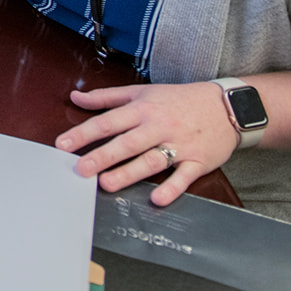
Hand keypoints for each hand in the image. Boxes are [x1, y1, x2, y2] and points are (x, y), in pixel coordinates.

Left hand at [55, 81, 239, 205]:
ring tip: (107, 184)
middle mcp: (159, 126)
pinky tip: (157, 199)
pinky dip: (172, 188)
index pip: (108, 121)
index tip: (63, 145)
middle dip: (102, 156)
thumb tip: (75, 96)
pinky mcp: (198, 162)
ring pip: (151, 161)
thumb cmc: (179, 100)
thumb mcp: (142, 92)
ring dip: (129, 173)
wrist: (227, 106)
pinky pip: (184, 177)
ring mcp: (179, 145)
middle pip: (127, 143)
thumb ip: (106, 97)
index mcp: (143, 109)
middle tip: (81, 169)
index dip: (84, 133)